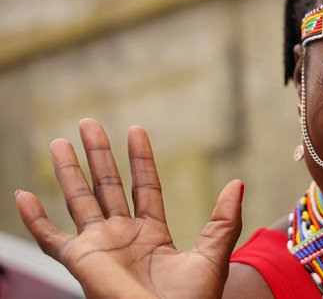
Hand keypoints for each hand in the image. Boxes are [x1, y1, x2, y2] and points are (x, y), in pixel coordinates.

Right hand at [15, 118, 242, 298]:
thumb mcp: (213, 255)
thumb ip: (224, 219)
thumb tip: (237, 183)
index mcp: (152, 233)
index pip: (144, 186)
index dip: (140, 158)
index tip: (136, 129)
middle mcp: (123, 235)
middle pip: (108, 185)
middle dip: (99, 154)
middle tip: (89, 123)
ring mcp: (100, 246)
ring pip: (79, 200)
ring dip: (68, 171)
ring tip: (60, 142)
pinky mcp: (80, 261)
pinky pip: (49, 238)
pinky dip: (34, 219)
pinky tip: (22, 194)